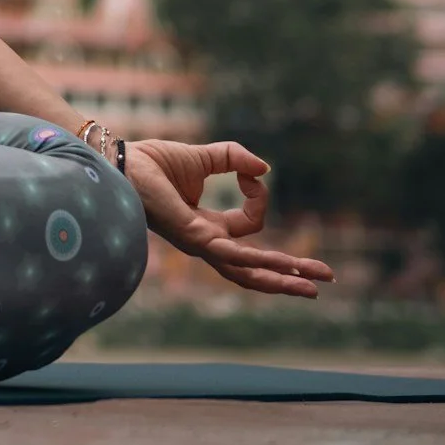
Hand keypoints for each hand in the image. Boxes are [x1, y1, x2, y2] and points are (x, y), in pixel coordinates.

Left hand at [125, 138, 335, 298]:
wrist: (121, 160)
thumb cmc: (152, 162)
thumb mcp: (204, 157)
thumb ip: (234, 159)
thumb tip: (264, 169)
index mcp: (209, 228)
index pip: (251, 227)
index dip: (259, 198)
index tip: (251, 173)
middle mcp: (206, 243)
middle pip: (255, 270)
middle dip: (290, 276)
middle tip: (323, 283)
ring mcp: (200, 245)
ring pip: (249, 271)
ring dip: (284, 278)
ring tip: (314, 286)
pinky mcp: (194, 239)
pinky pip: (235, 254)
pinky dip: (262, 261)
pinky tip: (285, 268)